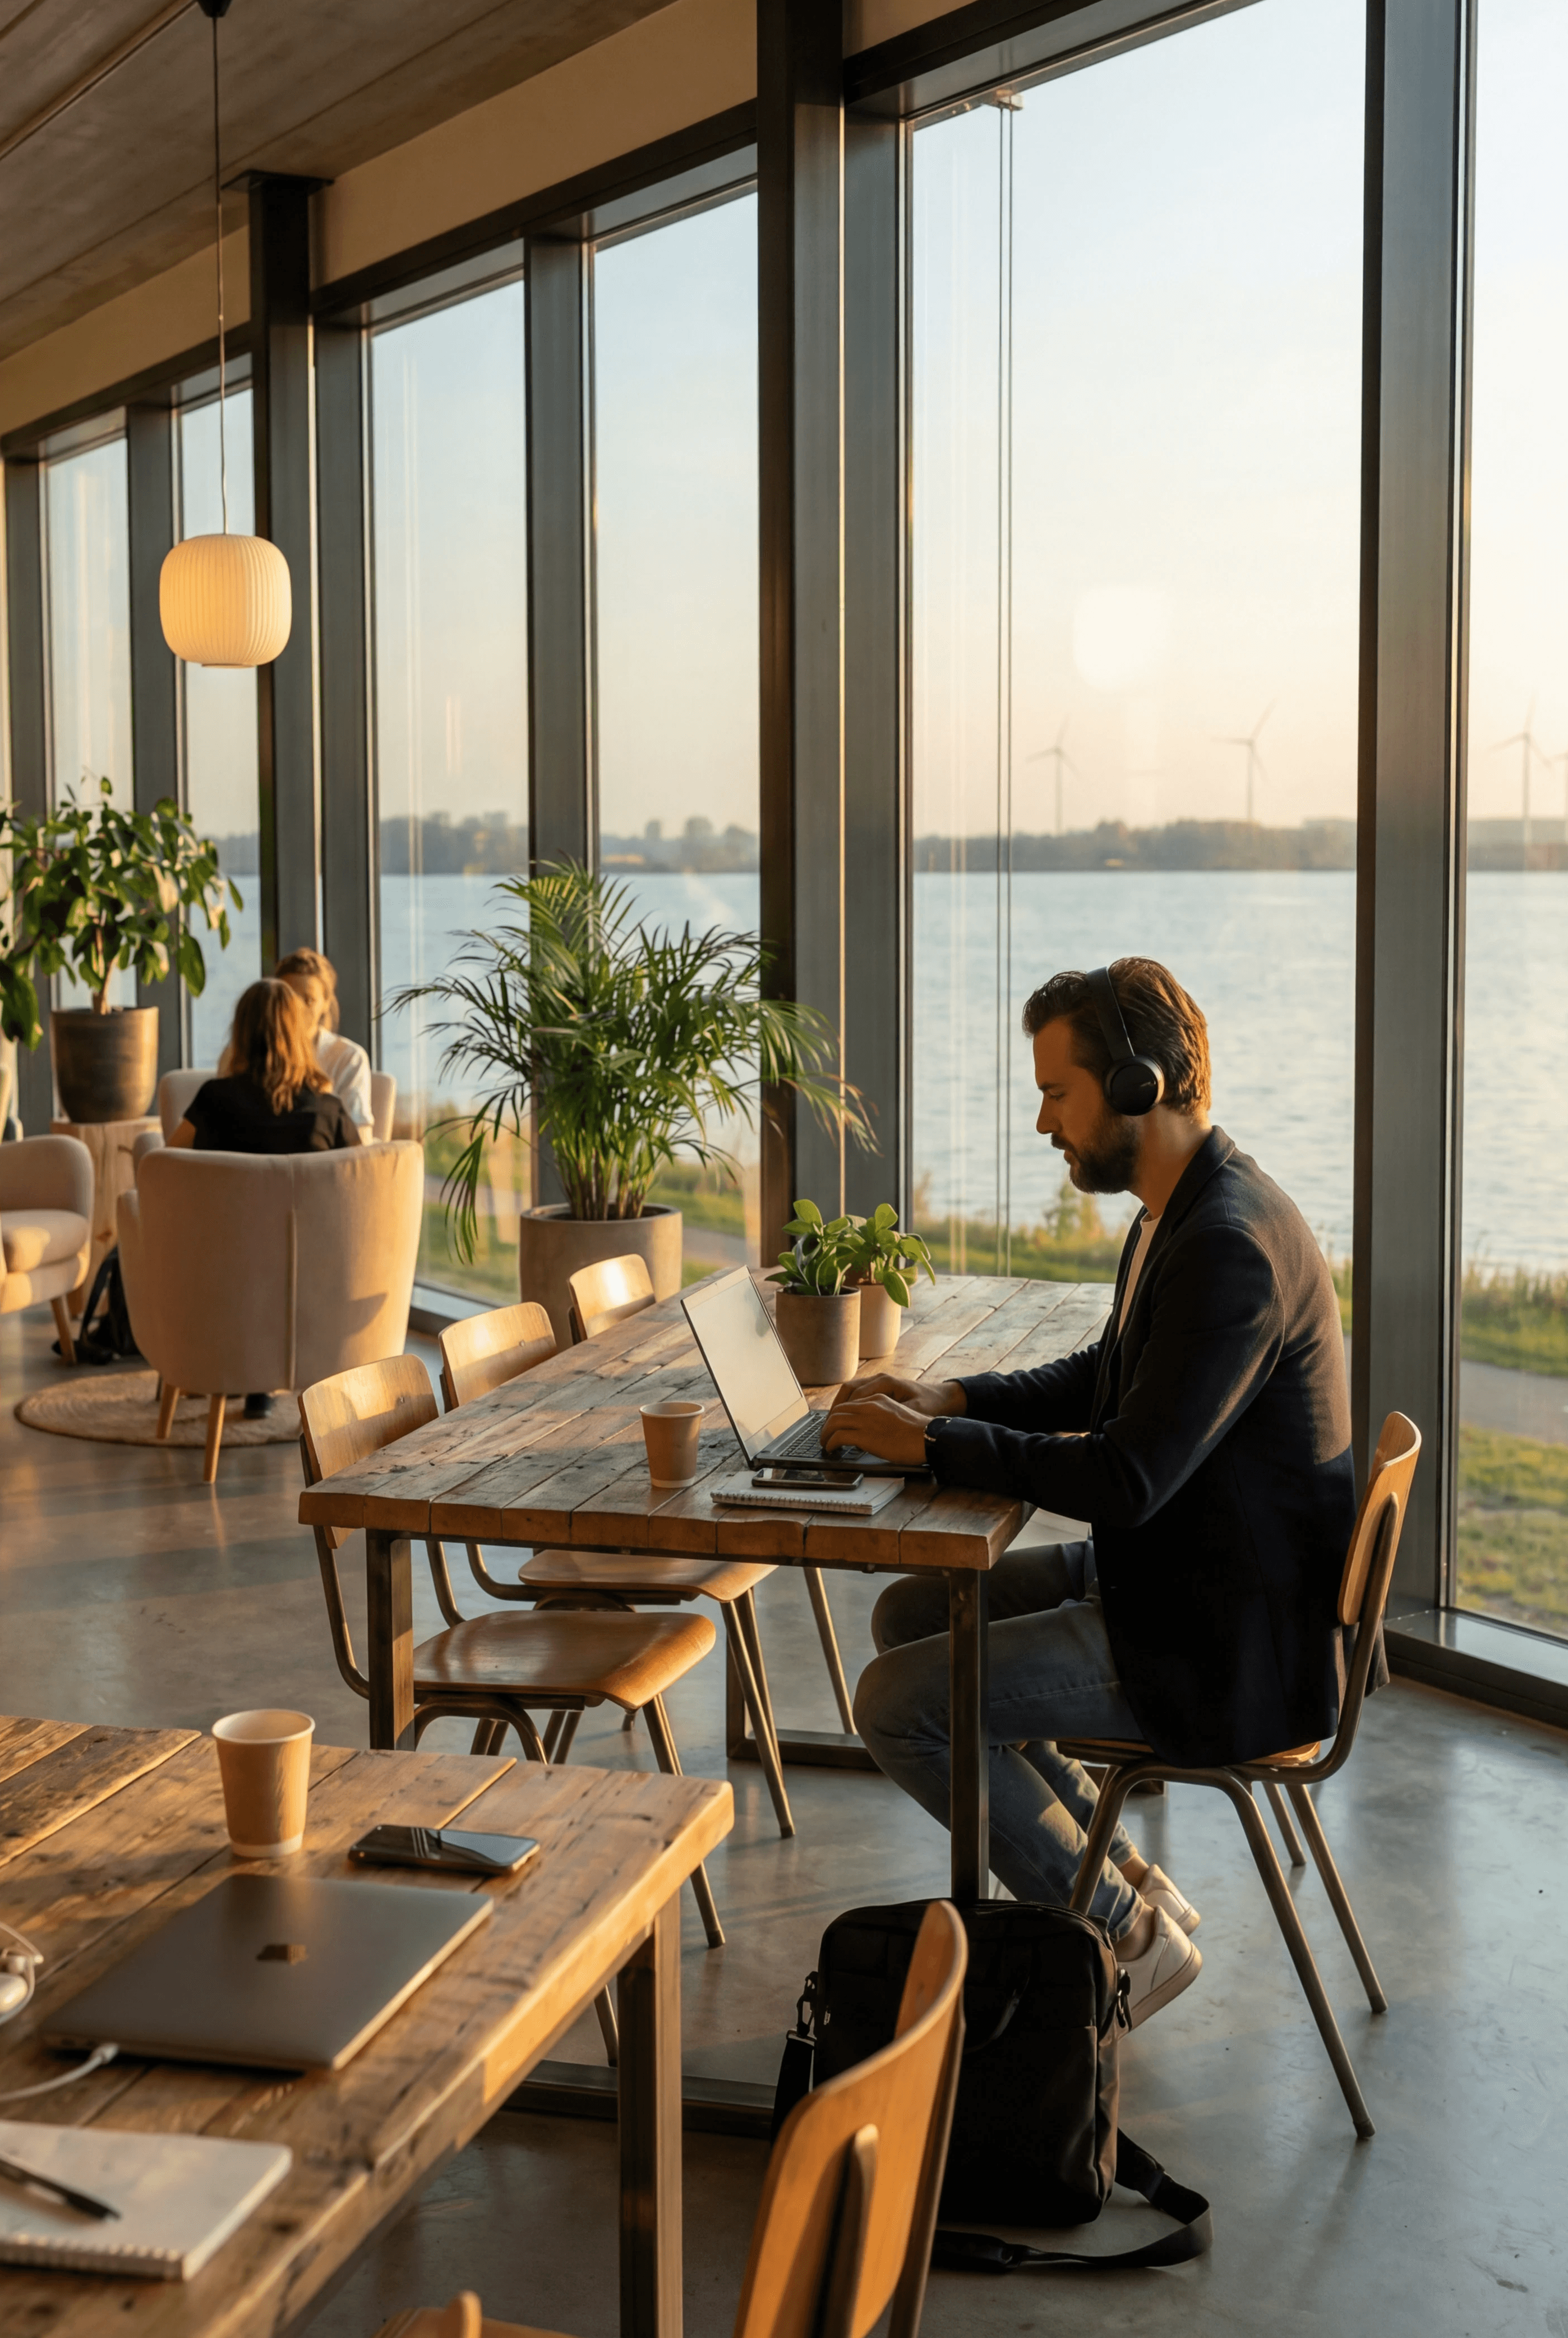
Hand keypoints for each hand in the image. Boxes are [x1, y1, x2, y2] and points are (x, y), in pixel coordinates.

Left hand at [820, 1392, 930, 1466]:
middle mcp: (870, 1406)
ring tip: (825, 1443)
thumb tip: (868, 1430)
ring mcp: (867, 1420)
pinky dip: (831, 1442)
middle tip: (825, 1434)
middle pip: (838, 1411)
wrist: (928, 1437)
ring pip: (834, 1422)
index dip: (837, 1414)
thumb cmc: (917, 1432)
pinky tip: (831, 1448)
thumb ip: (880, 1417)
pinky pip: (839, 1436)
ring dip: (826, 1433)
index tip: (835, 1424)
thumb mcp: (896, 1414)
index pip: (849, 1403)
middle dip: (828, 1424)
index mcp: (878, 1399)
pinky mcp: (866, 1436)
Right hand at [831, 1371, 963, 1420]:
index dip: (841, 1413)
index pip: (854, 1395)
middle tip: (826, 1428)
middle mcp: (880, 1379)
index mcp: (886, 1383)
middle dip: (835, 1409)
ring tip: (831, 1425)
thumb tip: (867, 1429)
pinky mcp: (882, 1389)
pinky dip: (849, 1405)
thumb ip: (891, 1420)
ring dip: (840, 1406)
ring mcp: (880, 1382)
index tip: (833, 1428)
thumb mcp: (913, 1414)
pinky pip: (858, 1394)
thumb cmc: (932, 1406)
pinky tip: (846, 1419)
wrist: (946, 1399)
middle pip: (848, 1390)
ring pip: (851, 1390)